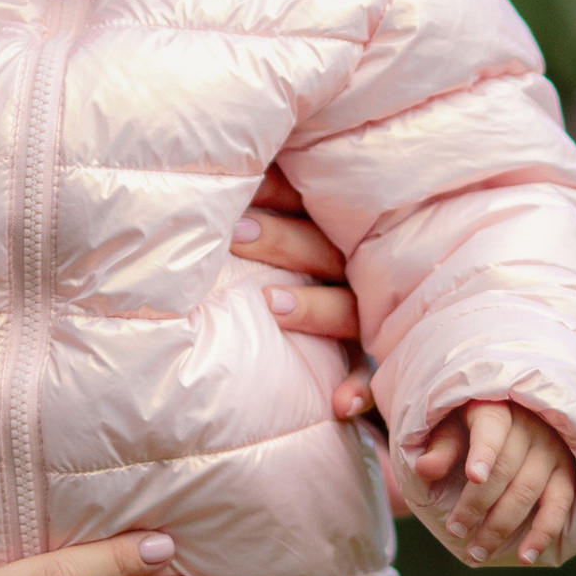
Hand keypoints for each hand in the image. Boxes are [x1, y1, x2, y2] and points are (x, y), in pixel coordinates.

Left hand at [231, 171, 373, 422]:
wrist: (359, 332)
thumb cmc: (288, 267)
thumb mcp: (285, 230)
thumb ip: (256, 206)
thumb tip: (203, 171)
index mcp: (333, 232)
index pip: (313, 205)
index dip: (278, 193)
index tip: (242, 185)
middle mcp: (355, 269)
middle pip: (326, 250)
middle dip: (281, 241)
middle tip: (236, 232)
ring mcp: (367, 314)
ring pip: (348, 308)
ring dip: (314, 308)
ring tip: (271, 304)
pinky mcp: (372, 359)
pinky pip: (371, 376)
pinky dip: (358, 389)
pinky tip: (339, 404)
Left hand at [403, 401, 575, 566]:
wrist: (516, 422)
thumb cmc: (472, 427)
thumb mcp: (452, 426)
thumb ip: (441, 447)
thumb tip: (424, 469)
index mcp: (498, 409)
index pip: (491, 428)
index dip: (483, 452)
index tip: (474, 477)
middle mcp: (531, 427)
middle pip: (505, 469)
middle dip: (477, 505)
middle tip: (455, 531)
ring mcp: (552, 452)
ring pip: (528, 492)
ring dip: (501, 527)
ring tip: (475, 552)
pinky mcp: (566, 474)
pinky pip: (559, 506)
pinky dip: (543, 534)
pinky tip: (525, 556)